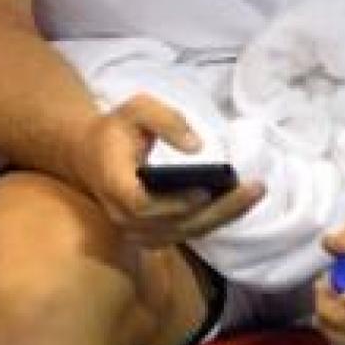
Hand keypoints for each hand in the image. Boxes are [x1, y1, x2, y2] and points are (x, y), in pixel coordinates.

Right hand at [74, 94, 261, 248]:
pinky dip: (214, 220)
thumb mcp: (135, 109)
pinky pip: (186, 232)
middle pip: (174, 224)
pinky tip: (238, 203)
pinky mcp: (151, 234)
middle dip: (218, 210)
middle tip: (254, 189)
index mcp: (114, 183)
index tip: (204, 191)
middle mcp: (123, 215)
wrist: (90, 156)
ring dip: (223, 217)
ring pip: (184, 232)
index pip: (142, 204)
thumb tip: (196, 146)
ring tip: (254, 194)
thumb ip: (164, 120)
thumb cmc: (115, 130)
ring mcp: (136, 230)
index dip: (173, 203)